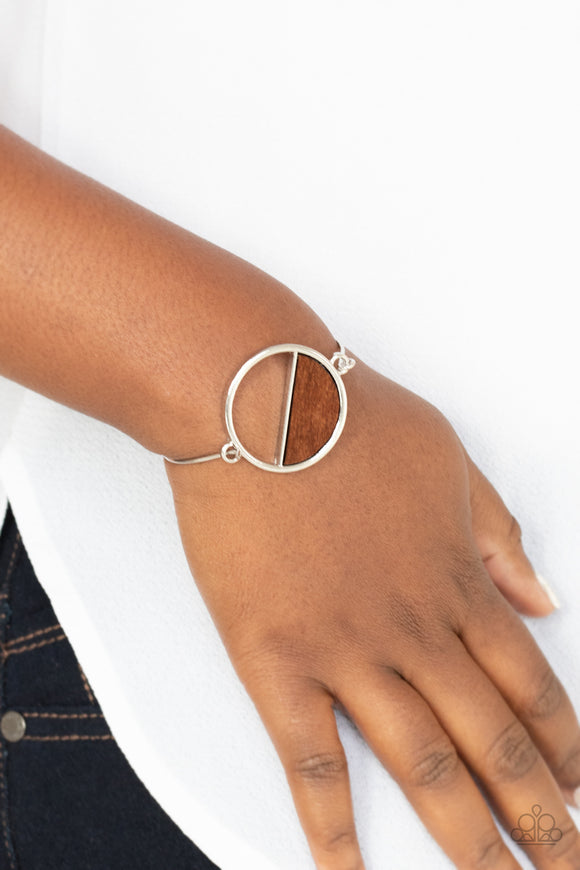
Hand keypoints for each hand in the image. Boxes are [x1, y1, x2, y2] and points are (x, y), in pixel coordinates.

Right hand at [166, 357, 579, 869]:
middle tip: (570, 867)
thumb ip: (498, 534)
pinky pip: (311, 760)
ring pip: (424, 764)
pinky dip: (333, 829)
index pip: (531, 686)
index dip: (566, 747)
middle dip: (542, 817)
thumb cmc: (351, 418)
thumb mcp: (450, 461)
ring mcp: (348, 648)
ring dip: (469, 839)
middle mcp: (415, 628)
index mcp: (457, 580)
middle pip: (495, 743)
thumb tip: (541, 596)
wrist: (259, 400)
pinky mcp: (278, 658)